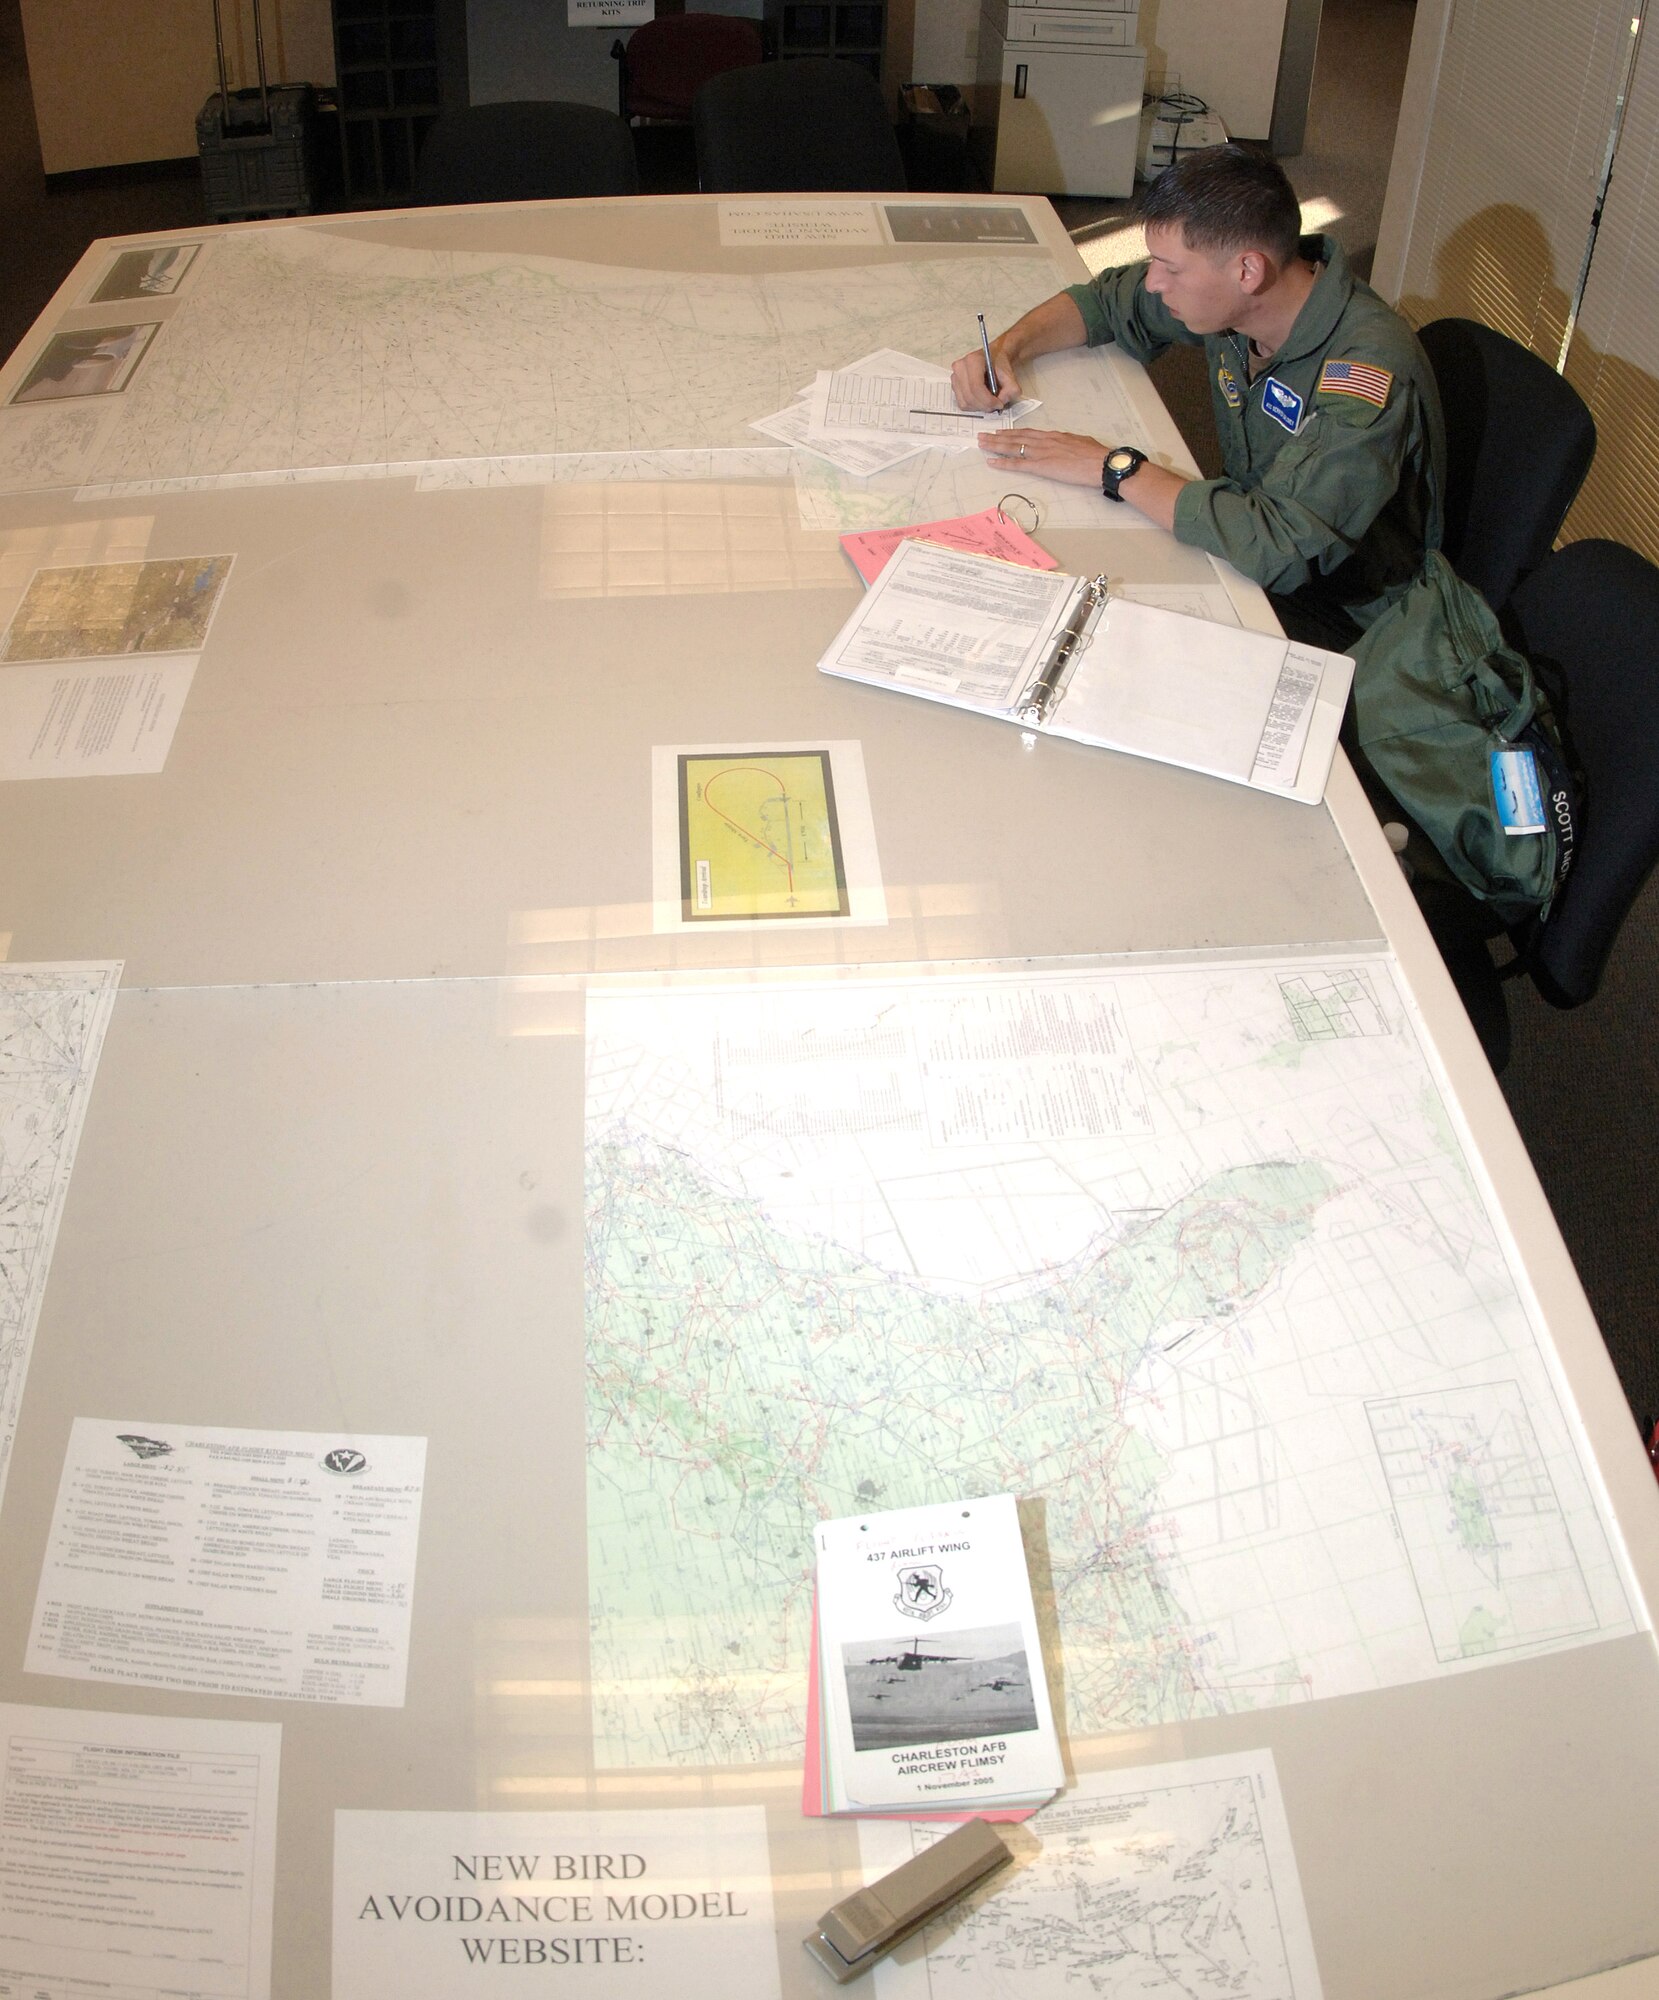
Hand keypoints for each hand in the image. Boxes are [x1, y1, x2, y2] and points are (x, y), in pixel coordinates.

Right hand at [949, 343, 1020, 410]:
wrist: (994, 357)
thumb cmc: (1000, 364)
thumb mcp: (1011, 376)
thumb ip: (1010, 390)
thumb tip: (1000, 402)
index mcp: (973, 360)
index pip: (976, 387)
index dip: (988, 400)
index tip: (998, 404)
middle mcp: (960, 367)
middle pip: (969, 397)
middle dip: (984, 405)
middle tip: (996, 405)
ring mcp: (955, 376)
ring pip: (965, 402)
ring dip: (979, 406)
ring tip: (989, 401)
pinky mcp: (954, 385)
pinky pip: (962, 403)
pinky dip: (973, 406)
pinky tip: (982, 399)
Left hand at [977, 428, 1109, 484]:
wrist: (1101, 463)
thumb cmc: (1096, 455)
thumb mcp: (1081, 443)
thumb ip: (1069, 443)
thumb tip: (1066, 444)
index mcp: (1054, 436)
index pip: (1028, 432)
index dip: (1013, 432)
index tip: (1001, 431)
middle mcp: (1045, 441)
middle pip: (1016, 437)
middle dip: (998, 436)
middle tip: (983, 435)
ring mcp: (1042, 453)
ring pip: (1013, 447)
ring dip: (995, 446)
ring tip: (982, 444)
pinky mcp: (1042, 466)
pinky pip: (1017, 464)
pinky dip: (1003, 463)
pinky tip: (991, 462)